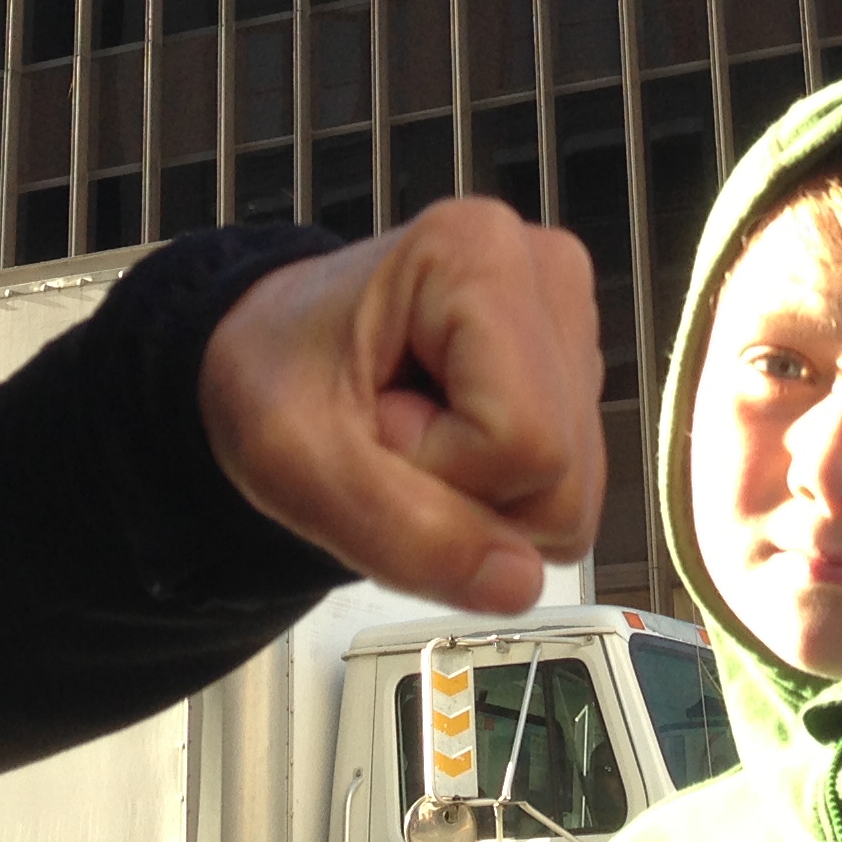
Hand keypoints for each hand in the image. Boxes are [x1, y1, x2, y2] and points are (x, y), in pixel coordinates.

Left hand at [198, 199, 604, 613]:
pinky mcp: (574, 370)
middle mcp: (548, 276)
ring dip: (478, 498)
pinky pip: (566, 488)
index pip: (523, 441)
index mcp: (479, 256)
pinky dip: (495, 491)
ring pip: (570, 494)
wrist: (267, 351)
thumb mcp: (296, 463)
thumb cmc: (271, 374)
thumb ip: (404, 533)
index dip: (438, 470)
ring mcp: (571, 324)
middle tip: (386, 433)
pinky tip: (446, 437)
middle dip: (462, 493)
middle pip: (561, 477)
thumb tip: (520, 585)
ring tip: (410, 431)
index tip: (372, 423)